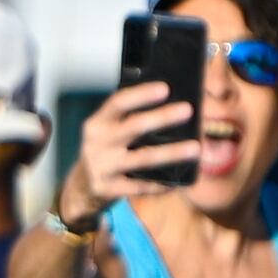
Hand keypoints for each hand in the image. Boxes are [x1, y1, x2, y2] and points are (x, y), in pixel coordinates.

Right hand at [58, 80, 197, 220]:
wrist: (82, 187)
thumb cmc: (105, 151)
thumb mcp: (106, 132)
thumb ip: (127, 119)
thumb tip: (170, 105)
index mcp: (97, 123)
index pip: (118, 103)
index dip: (141, 94)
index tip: (165, 88)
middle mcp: (97, 143)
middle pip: (134, 127)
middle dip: (162, 117)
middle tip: (188, 110)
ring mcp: (102, 167)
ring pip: (142, 158)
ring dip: (171, 153)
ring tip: (195, 148)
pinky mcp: (108, 189)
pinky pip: (140, 187)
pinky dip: (161, 184)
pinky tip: (178, 180)